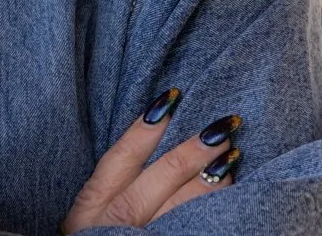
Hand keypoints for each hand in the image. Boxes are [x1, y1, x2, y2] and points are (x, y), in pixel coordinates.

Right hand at [60, 89, 240, 231]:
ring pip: (187, 206)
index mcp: (92, 209)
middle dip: (195, 149)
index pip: (121, 158)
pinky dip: (219, 213)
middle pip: (162, 177)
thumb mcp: (88, 219)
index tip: (172, 97)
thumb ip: (114, 188)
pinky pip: (199, 231)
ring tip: (233, 156)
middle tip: (224, 125)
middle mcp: (116, 225)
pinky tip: (233, 195)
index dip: (146, 127)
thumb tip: (156, 133)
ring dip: (214, 178)